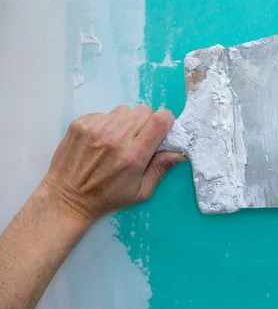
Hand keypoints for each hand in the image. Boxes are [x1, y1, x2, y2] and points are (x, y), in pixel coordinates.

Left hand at [41, 105, 186, 221]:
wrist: (67, 198)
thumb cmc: (107, 197)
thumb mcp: (141, 191)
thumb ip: (161, 168)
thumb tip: (180, 152)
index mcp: (134, 155)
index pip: (159, 120)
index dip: (165, 120)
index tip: (162, 128)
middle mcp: (115, 138)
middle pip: (144, 110)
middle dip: (147, 121)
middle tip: (139, 137)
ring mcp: (96, 128)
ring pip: (124, 110)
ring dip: (126, 121)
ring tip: (118, 139)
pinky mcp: (80, 124)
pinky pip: (104, 113)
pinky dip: (107, 123)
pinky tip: (101, 140)